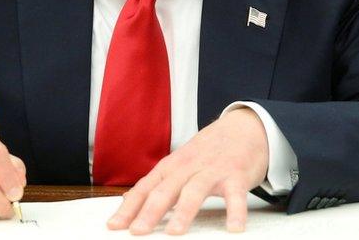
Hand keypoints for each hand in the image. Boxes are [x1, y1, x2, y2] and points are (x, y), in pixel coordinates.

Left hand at [107, 108, 268, 234]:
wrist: (243, 128)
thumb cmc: (208, 151)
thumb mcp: (178, 164)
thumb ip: (155, 184)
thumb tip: (127, 200)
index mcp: (171, 167)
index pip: (144, 189)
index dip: (128, 208)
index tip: (114, 226)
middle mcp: (188, 167)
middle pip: (165, 190)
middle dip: (149, 212)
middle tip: (138, 231)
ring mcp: (212, 170)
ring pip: (194, 191)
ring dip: (183, 211)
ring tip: (174, 232)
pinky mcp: (236, 174)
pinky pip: (236, 195)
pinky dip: (235, 211)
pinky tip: (233, 228)